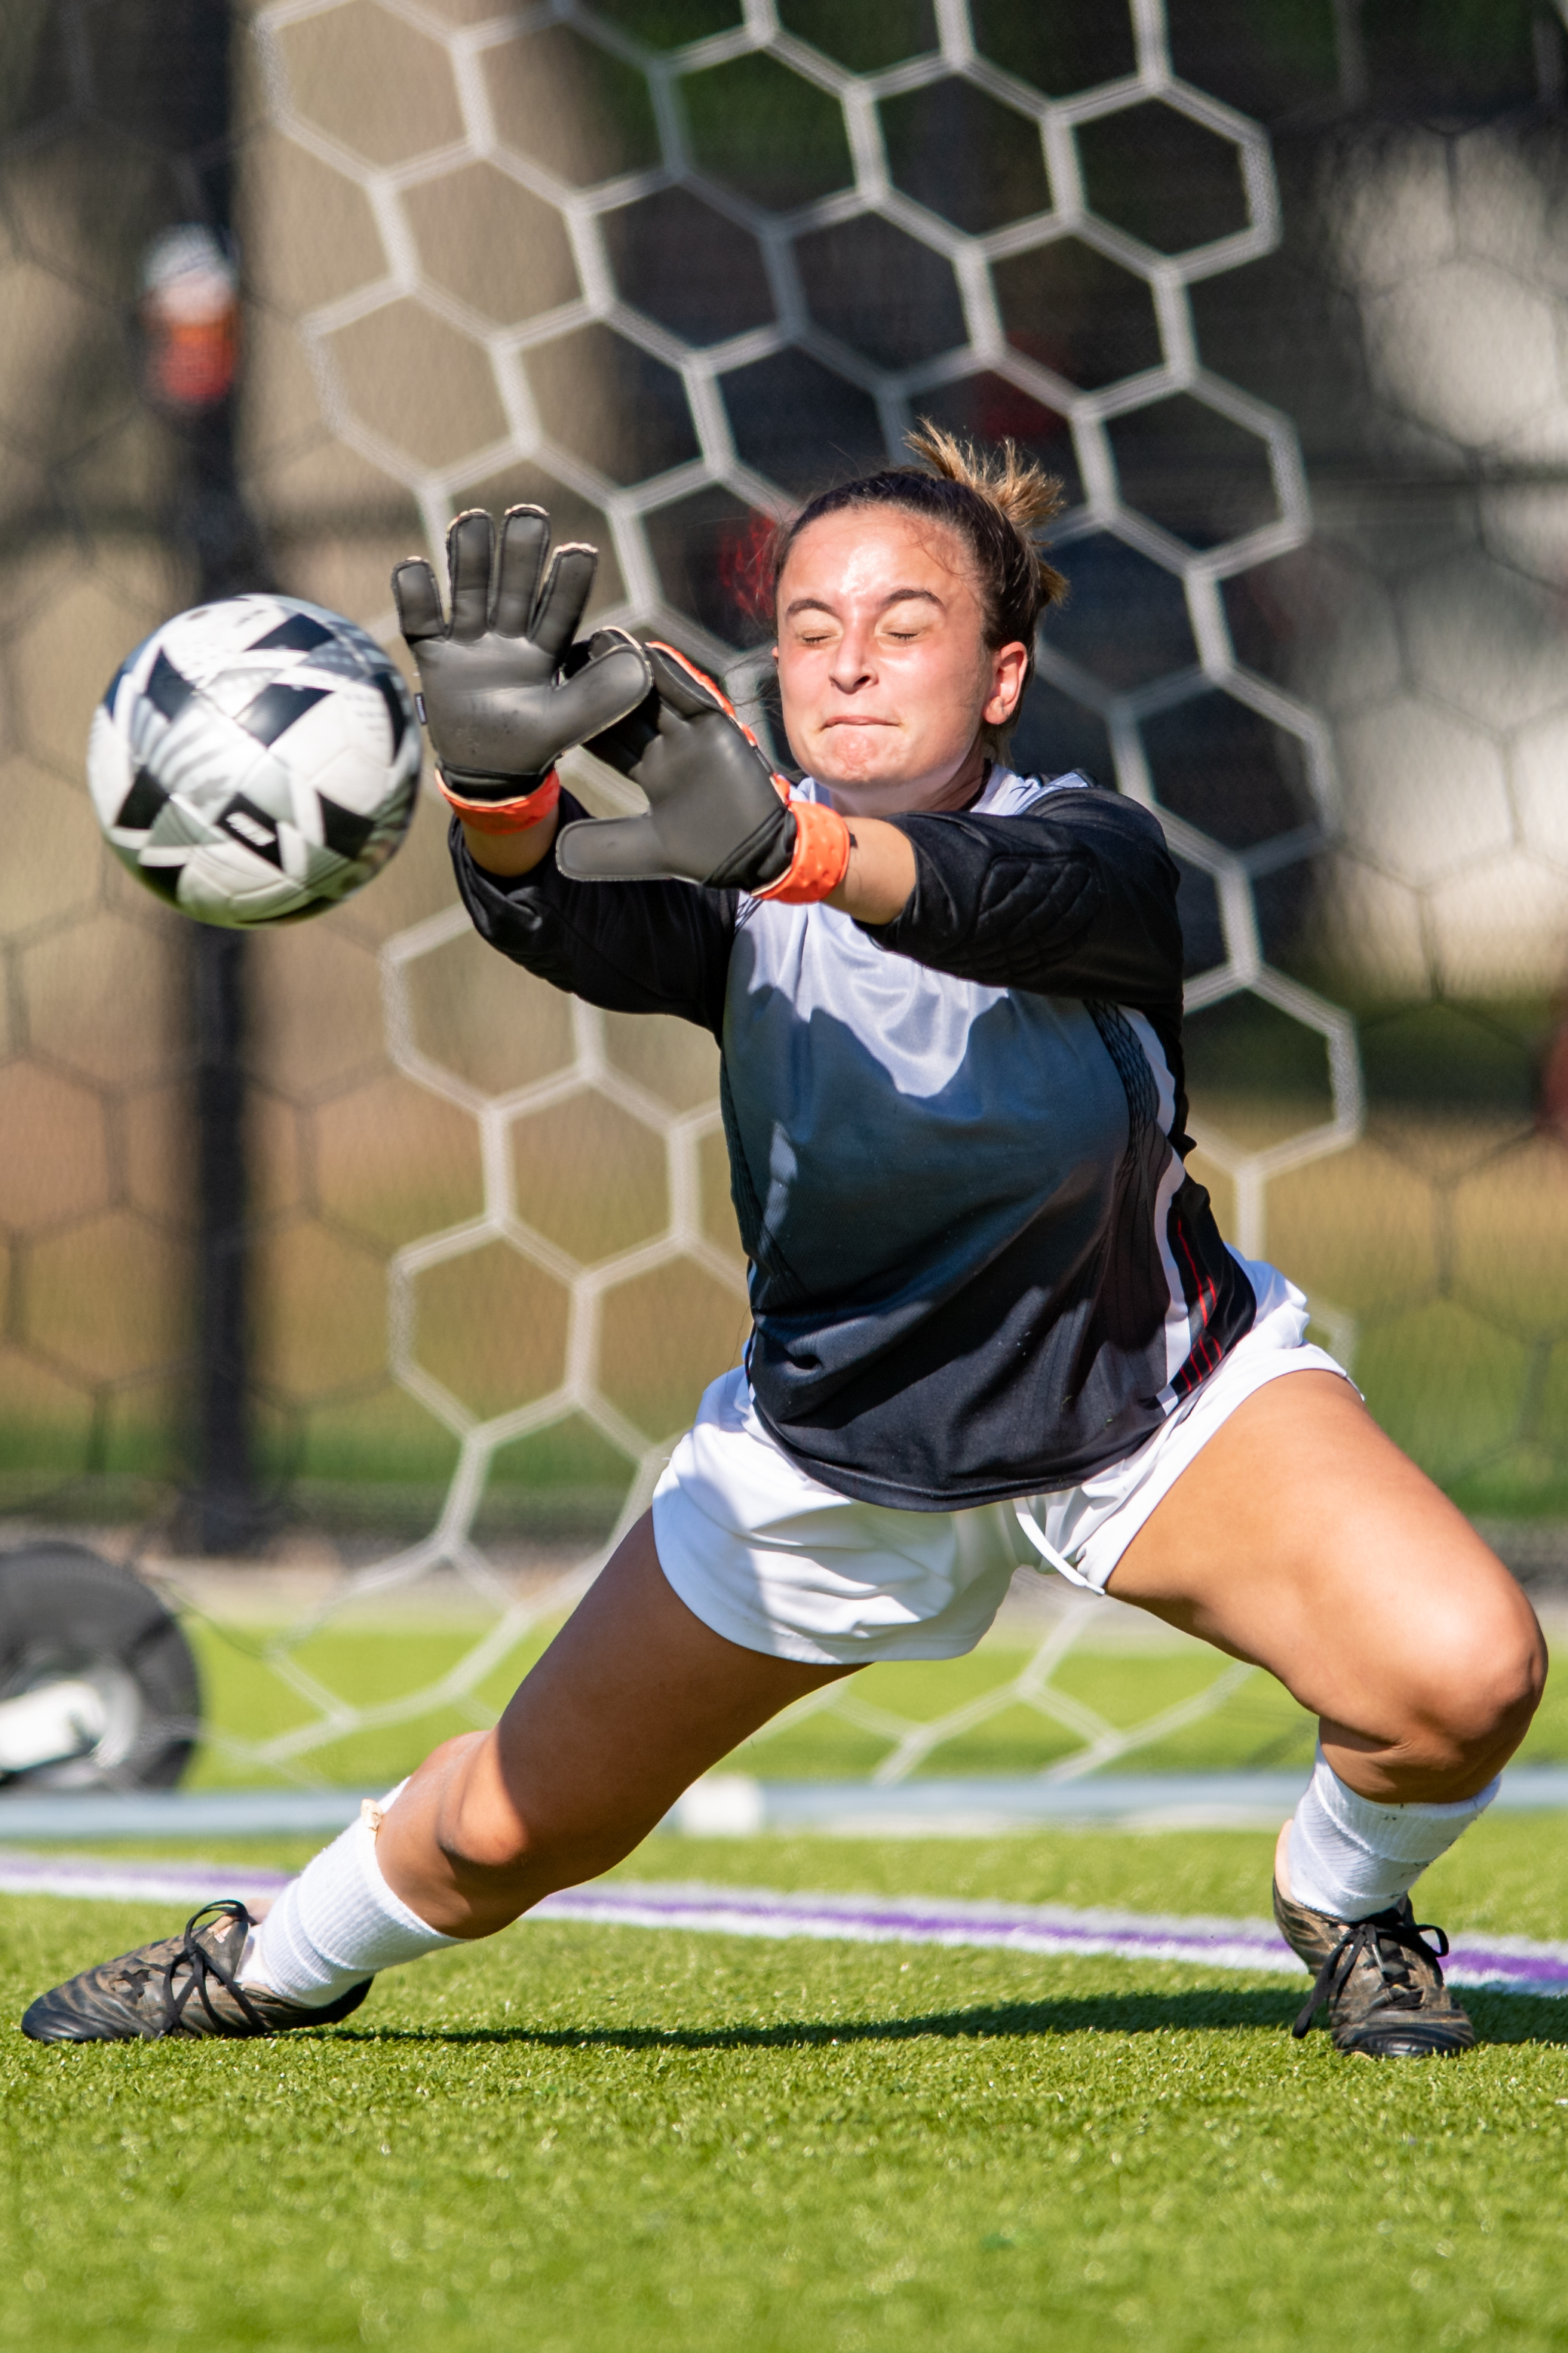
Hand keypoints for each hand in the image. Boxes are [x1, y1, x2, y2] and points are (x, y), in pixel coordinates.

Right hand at [392, 508, 650, 798]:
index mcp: (546, 648)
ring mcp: (470, 643)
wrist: (487, 770)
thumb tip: (637, 659)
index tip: (580, 553)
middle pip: (513, 590)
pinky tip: (414, 567)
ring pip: (469, 593)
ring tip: (472, 520)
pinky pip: (420, 622)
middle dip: (520, 555)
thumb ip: (603, 695)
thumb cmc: (533, 741)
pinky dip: (414, 596)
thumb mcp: (571, 722)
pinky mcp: (434, 655)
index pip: (558, 611)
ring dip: (470, 559)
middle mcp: (508, 636)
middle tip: (529, 517)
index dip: (568, 584)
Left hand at [555, 641, 797, 888]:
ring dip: (634, 667)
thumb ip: (606, 847)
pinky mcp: (720, 730)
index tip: (551, 693)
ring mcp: (694, 736)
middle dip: (603, 680)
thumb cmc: (707, 853)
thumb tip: (556, 852)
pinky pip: (695, 699)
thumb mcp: (646, 850)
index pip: (609, 738)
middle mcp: (668, 747)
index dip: (582, 717)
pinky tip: (650, 654)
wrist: (758, 857)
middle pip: (629, 707)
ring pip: (658, 695)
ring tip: (605, 639)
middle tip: (572, 649)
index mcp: (650, 771)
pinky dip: (675, 678)